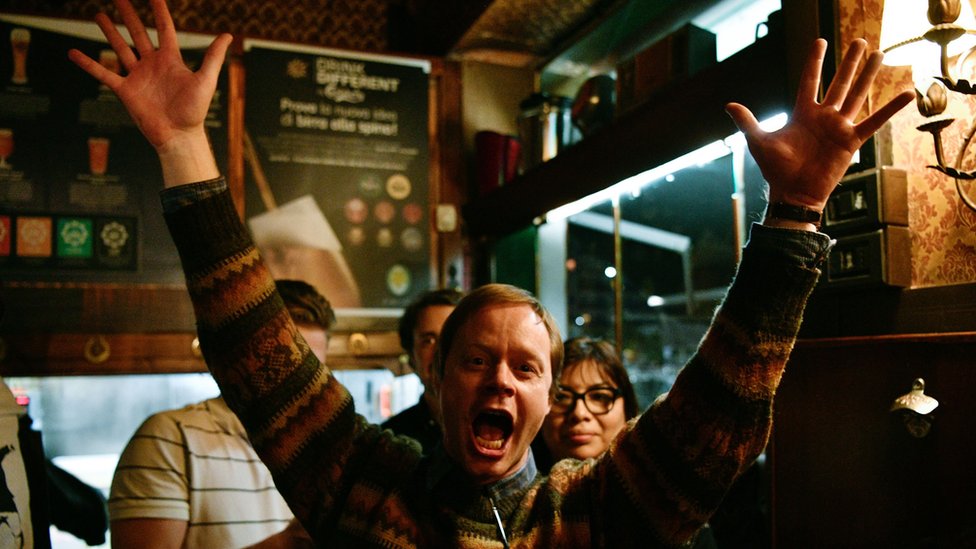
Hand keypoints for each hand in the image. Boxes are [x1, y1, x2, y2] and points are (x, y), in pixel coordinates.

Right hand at [68, 0, 231, 184]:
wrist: (179, 136)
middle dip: (128, 15)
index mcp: (171, 60)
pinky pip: (103, 74)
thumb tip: (228, 35)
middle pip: (138, 33)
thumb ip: (213, 57)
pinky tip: (73, 53)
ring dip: (109, 32)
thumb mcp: (206, 80)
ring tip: (99, 15)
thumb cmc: (195, 111)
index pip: (163, 29)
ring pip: (120, 48)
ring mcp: (137, 76)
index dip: (159, 11)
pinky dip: (88, 64)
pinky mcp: (125, 91)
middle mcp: (152, 64)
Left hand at [725, 39, 913, 211]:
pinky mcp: (851, 141)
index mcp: (802, 113)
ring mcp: (839, 127)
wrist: (792, 192)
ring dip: (868, 75)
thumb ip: (747, 121)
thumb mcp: (758, 140)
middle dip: (849, 62)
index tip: (820, 41)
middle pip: (839, 82)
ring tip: (879, 54)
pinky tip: (908, 93)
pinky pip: (875, 121)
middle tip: (859, 41)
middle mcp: (823, 116)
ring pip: (858, 95)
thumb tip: (728, 105)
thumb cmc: (776, 169)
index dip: (814, 61)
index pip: (810, 80)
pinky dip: (891, 108)